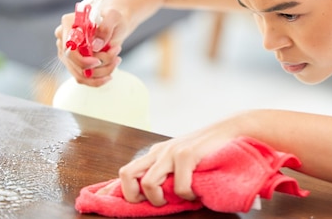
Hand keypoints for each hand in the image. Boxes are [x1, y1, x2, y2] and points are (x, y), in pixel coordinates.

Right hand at [55, 7, 127, 85]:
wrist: (114, 24)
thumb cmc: (112, 17)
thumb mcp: (114, 16)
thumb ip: (105, 27)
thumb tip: (96, 45)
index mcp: (69, 23)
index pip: (68, 48)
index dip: (81, 59)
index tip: (98, 62)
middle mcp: (64, 39)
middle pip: (74, 63)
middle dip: (98, 65)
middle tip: (116, 57)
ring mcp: (68, 53)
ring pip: (81, 74)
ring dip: (103, 71)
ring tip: (117, 59)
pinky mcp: (74, 63)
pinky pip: (83, 78)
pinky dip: (99, 78)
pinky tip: (111, 71)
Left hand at [118, 116, 243, 205]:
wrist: (231, 130)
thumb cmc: (207, 150)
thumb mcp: (182, 161)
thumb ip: (168, 173)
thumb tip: (155, 196)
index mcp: (155, 154)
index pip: (126, 172)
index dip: (110, 190)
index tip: (100, 202)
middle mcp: (159, 152)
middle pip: (126, 174)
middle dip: (131, 196)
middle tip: (153, 202)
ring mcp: (172, 152)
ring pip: (148, 183)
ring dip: (160, 199)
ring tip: (175, 198)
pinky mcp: (186, 155)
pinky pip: (178, 186)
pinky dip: (187, 196)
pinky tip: (195, 193)